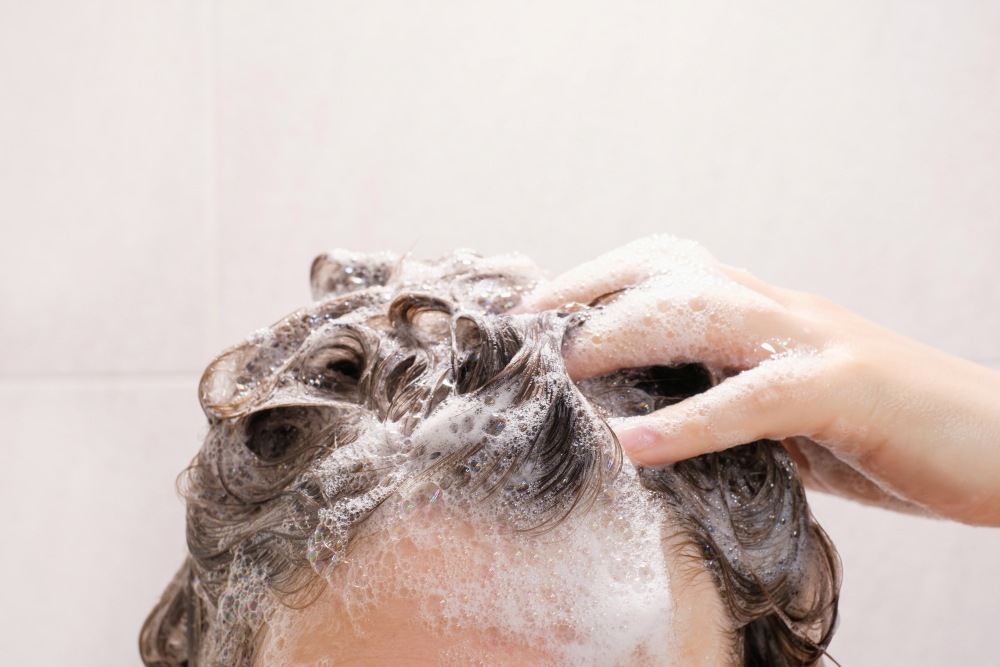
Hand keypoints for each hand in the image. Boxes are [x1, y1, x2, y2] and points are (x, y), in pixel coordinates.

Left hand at [517, 236, 999, 525]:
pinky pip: (755, 397)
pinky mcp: (847, 388)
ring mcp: (815, 340)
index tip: (532, 312)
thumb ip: (722, 403)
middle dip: (590, 291)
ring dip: (626, 335)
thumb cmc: (882, 432)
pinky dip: (690, 420)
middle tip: (528, 328)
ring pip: (705, 310)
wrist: (998, 442)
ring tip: (568, 371)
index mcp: (763, 313)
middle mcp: (781, 310)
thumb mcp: (785, 415)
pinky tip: (636, 444)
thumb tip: (641, 424)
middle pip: (670, 271)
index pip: (665, 270)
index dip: (593, 281)